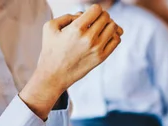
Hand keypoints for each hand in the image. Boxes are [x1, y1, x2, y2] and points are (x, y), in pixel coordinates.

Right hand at [20, 4, 122, 119]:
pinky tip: (106, 36)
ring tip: (101, 27)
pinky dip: (114, 35)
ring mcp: (97, 49)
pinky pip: (116, 40)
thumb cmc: (50, 49)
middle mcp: (89, 38)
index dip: (95, 9)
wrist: (54, 74)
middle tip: (95, 21)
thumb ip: (68, 16)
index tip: (90, 14)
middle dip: (101, 16)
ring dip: (109, 24)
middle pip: (106, 17)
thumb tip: (83, 15)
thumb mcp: (50, 26)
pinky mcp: (101, 57)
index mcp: (76, 28)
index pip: (97, 9)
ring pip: (114, 28)